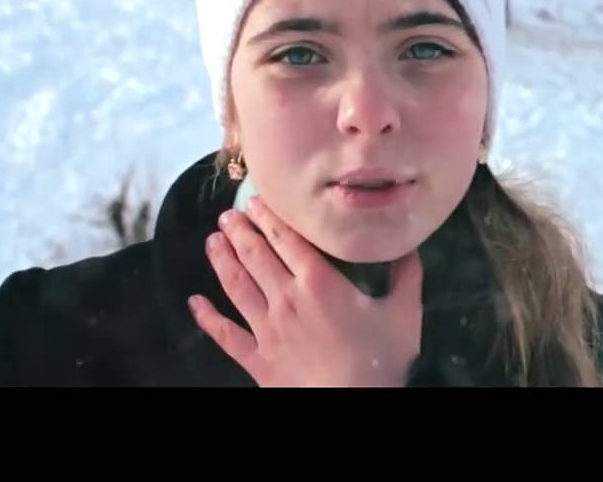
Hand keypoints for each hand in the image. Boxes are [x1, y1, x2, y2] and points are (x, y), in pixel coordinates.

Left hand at [188, 195, 422, 386]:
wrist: (354, 403)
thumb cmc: (382, 359)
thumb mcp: (403, 312)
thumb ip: (406, 274)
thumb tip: (408, 244)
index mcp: (319, 281)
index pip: (286, 239)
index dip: (269, 216)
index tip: (256, 200)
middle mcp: (286, 298)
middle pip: (256, 256)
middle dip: (240, 231)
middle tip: (228, 214)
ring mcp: (266, 328)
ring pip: (236, 286)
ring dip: (222, 260)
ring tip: (212, 240)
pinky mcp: (257, 357)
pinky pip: (225, 335)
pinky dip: (207, 318)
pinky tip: (194, 303)